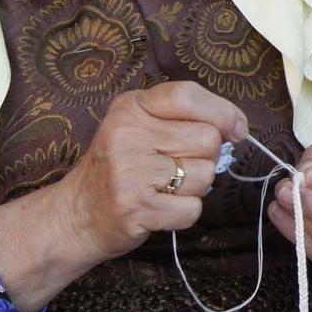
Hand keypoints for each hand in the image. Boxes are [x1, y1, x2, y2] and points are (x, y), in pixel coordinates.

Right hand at [0, 82, 247, 311]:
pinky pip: (193, 209)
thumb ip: (183, 117)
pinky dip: (184, 214)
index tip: (235, 130)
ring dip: (194, 188)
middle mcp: (127, 133)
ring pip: (205, 175)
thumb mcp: (139, 127)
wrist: (75, 216)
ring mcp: (129, 171)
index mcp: (131, 106)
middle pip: (207, 138)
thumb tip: (237, 127)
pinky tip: (160, 209)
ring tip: (163, 188)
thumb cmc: (120, 168)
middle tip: (175, 168)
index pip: (188, 95)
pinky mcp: (136, 207)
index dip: (223, 112)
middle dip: (204, 157)